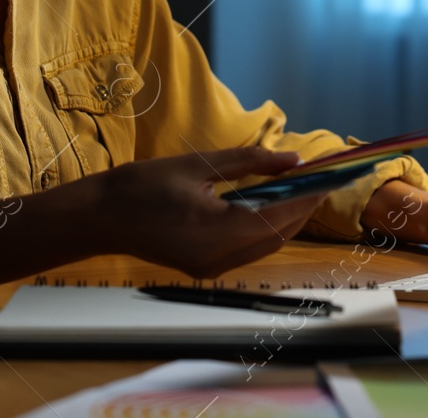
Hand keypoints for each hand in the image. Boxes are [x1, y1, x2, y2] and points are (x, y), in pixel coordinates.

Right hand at [97, 146, 327, 278]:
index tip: (327, 176)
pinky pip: (247, 250)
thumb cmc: (143, 185)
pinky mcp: (204, 269)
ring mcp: (211, 269)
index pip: (278, 218)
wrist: (100, 218)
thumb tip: (293, 158)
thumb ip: (249, 162)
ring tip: (299, 189)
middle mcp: (217, 259)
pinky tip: (270, 205)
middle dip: (302, 209)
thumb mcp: (197, 164)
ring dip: (286, 219)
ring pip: (265, 246)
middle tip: (318, 180)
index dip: (307, 198)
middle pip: (277, 236)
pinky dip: (264, 228)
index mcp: (215, 231)